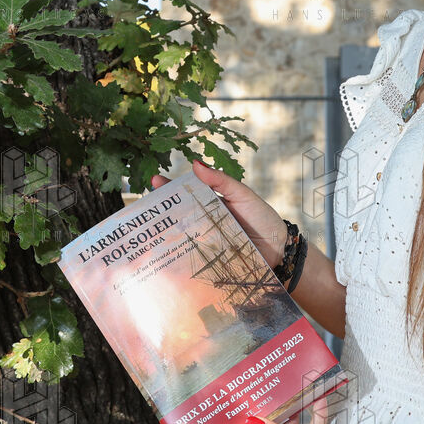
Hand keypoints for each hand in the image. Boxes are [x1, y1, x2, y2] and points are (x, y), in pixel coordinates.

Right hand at [152, 161, 287, 270]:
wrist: (279, 251)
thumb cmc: (262, 218)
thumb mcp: (243, 195)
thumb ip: (221, 181)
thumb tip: (196, 164)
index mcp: (212, 203)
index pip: (187, 192)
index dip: (170, 188)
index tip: (154, 181)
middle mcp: (205, 221)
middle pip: (179, 214)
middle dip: (160, 210)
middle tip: (144, 207)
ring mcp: (205, 241)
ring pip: (180, 235)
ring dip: (164, 233)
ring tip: (147, 229)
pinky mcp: (208, 259)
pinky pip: (190, 256)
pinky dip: (176, 254)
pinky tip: (162, 253)